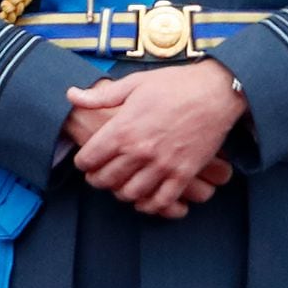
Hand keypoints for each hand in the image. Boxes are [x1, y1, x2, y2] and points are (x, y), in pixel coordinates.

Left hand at [63, 95, 232, 216]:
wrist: (215, 91)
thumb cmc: (174, 84)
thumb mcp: (134, 83)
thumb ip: (100, 95)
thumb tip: (71, 95)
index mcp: (123, 129)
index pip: (89, 159)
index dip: (83, 162)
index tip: (87, 160)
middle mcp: (140, 151)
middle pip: (106, 180)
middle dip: (98, 180)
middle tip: (99, 176)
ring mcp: (162, 165)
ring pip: (130, 194)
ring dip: (122, 193)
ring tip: (122, 185)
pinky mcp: (183, 174)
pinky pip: (161, 201)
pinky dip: (150, 205)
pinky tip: (145, 198)